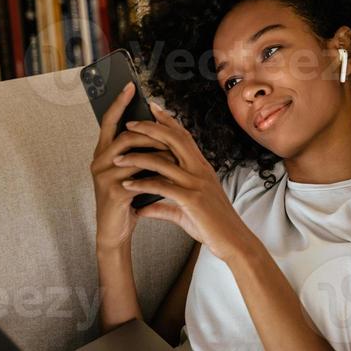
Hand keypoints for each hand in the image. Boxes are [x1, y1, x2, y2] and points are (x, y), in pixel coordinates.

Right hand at [90, 81, 176, 251]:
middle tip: (169, 131)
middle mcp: (99, 162)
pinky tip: (170, 174)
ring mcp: (104, 177)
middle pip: (126, 136)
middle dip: (150, 132)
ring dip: (158, 152)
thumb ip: (138, 154)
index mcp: (103, 153)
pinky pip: (139, 177)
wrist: (115, 231)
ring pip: (134, 155)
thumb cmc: (125, 201)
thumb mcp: (131, 173)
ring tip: (174, 152)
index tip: (130, 86)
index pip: (109, 121)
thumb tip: (159, 132)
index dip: (119, 103)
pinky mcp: (114, 193)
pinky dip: (157, 174)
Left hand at [113, 100, 257, 263]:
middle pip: (173, 139)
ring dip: (137, 158)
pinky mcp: (191, 200)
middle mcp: (200, 171)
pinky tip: (127, 185)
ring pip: (163, 161)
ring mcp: (196, 184)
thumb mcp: (186, 212)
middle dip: (150, 128)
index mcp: (201, 168)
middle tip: (129, 123)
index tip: (152, 108)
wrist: (233, 241)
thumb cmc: (213, 227)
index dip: (168, 120)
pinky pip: (162, 187)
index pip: (184, 136)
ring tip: (117, 158)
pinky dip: (142, 185)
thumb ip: (164, 207)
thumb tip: (144, 208)